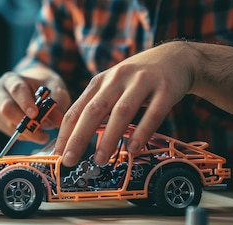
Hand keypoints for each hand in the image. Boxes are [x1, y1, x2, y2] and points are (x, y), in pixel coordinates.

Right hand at [0, 71, 70, 143]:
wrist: (32, 90)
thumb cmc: (44, 88)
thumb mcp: (56, 91)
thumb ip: (57, 105)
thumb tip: (57, 121)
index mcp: (11, 79)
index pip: (17, 90)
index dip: (25, 103)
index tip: (35, 115)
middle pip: (7, 109)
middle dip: (26, 124)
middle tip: (44, 134)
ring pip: (8, 124)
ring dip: (28, 133)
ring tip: (43, 134)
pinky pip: (7, 131)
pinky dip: (22, 136)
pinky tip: (32, 132)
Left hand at [54, 42, 197, 165]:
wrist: (176, 57)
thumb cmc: (138, 78)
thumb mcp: (112, 85)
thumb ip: (97, 107)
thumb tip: (76, 139)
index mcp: (100, 81)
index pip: (76, 109)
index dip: (65, 133)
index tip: (57, 154)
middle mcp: (118, 79)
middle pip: (94, 110)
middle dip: (79, 137)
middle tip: (69, 159)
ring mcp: (142, 82)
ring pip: (121, 111)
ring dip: (108, 137)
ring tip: (100, 159)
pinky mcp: (165, 89)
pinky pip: (153, 113)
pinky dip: (142, 132)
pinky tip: (133, 148)